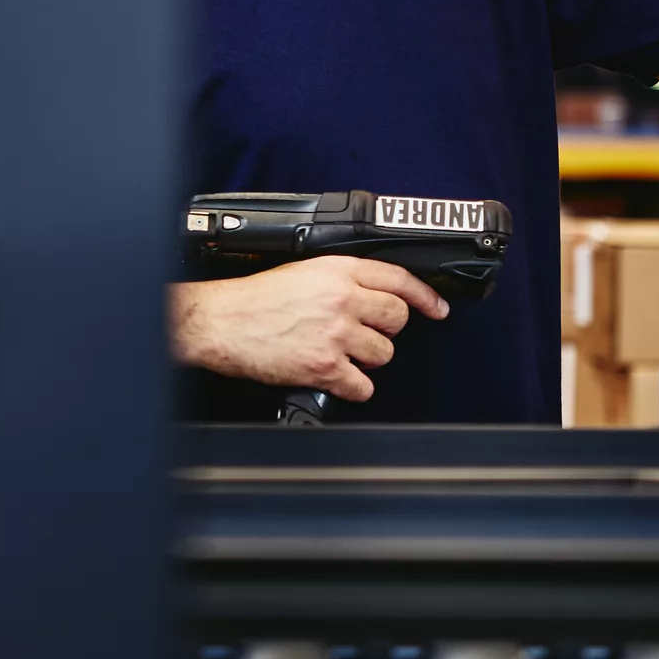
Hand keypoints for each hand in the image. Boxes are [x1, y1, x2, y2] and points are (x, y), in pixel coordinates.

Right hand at [170, 257, 448, 402]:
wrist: (221, 322)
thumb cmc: (254, 300)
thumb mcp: (303, 272)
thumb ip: (342, 280)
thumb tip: (376, 296)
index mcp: (337, 271)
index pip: (398, 279)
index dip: (424, 296)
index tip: (437, 309)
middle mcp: (341, 299)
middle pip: (397, 319)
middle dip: (384, 330)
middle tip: (364, 334)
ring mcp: (335, 333)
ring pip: (383, 354)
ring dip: (366, 359)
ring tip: (338, 353)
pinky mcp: (324, 366)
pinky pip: (363, 386)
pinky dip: (352, 387)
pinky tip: (334, 377)